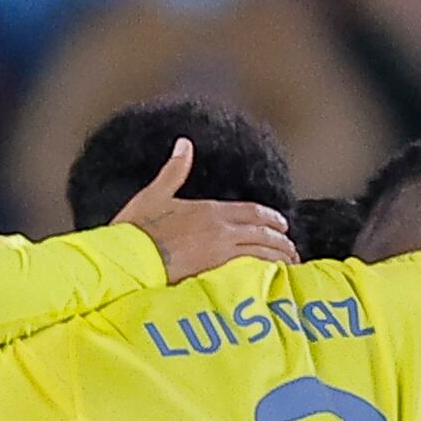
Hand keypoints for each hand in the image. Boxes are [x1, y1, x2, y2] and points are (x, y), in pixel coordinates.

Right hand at [119, 137, 294, 280]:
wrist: (129, 256)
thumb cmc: (137, 228)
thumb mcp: (155, 193)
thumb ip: (174, 170)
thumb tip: (184, 143)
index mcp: (209, 209)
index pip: (251, 212)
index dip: (269, 217)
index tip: (281, 224)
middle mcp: (220, 228)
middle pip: (261, 231)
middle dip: (279, 239)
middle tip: (291, 247)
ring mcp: (220, 251)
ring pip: (261, 251)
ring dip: (278, 256)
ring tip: (288, 263)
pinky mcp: (216, 271)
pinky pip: (250, 269)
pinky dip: (266, 271)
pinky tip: (272, 277)